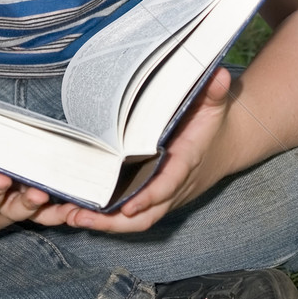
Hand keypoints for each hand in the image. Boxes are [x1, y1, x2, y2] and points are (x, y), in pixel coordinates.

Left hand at [52, 66, 233, 233]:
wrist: (227, 144)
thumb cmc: (212, 123)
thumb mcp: (214, 104)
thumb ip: (213, 90)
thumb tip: (218, 75)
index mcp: (187, 162)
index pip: (169, 184)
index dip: (150, 196)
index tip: (129, 206)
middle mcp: (174, 185)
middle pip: (146, 214)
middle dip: (113, 221)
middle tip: (80, 216)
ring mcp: (164, 195)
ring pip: (135, 220)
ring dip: (103, 223)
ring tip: (70, 216)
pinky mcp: (154, 197)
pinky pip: (130, 216)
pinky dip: (105, 218)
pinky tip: (77, 212)